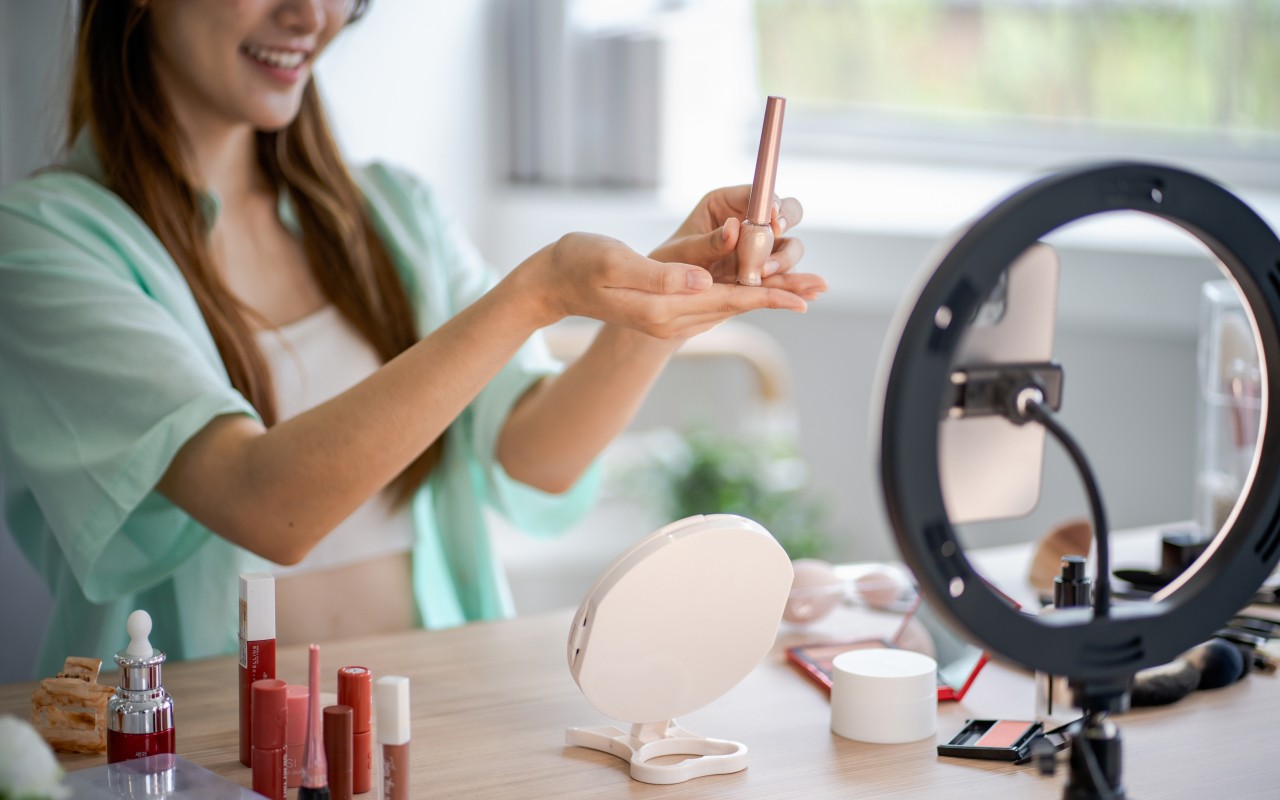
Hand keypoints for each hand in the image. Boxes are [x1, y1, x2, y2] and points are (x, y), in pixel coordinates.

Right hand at [519, 231, 810, 340]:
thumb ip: (661, 275)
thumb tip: (704, 281)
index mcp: (662, 308)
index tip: (803, 297)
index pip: (726, 301)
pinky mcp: (665, 309)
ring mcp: (667, 317)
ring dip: (765, 295)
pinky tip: (760, 285)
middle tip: (819, 287)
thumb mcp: (615, 262)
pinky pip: (712, 302)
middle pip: (736, 306)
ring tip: (803, 287)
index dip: (767, 296)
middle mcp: (670, 319)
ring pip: (728, 305)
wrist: (551, 282)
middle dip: (778, 296)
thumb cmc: (577, 262)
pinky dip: (741, 292)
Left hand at [649, 185, 822, 300]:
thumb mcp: (682, 252)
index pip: (757, 194)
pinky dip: (797, 282)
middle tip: (775, 236)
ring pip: (790, 245)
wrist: (666, 297)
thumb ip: (708, 242)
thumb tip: (734, 227)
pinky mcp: (765, 271)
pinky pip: (787, 274)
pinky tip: (810, 291)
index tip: (772, 218)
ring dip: (784, 260)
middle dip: (784, 225)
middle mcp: (749, 221)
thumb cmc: (667, 265)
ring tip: (764, 274)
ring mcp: (760, 247)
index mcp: (726, 203)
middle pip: (786, 213)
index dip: (770, 202)